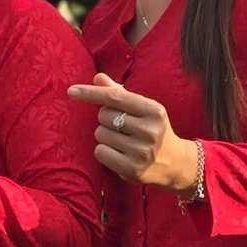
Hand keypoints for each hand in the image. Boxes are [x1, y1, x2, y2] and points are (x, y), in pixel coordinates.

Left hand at [67, 73, 199, 191]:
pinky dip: (104, 151)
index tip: (71, 90)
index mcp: (154, 111)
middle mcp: (150, 130)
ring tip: (125, 141)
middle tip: (123, 127)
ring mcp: (141, 151)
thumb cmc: (152, 129)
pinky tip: (120, 154)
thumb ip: (120, 93)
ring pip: (100, 134)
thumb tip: (98, 77)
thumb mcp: (143, 109)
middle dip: (106, 119)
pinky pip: (100, 152)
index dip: (91, 93)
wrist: (174, 163)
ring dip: (106, 136)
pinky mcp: (132, 169)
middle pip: (103, 116)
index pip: (115, 97)